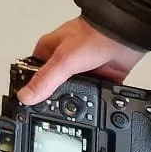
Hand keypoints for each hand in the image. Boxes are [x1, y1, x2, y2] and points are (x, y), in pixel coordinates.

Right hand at [18, 17, 145, 103]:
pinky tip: (93, 107)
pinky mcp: (99, 77)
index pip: (31, 73)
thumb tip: (25, 96)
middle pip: (53, 86)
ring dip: (76, 100)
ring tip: (75, 113)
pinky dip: (95, 101)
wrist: (125, 36)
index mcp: (48, 52)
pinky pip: (94, 94)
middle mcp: (63, 60)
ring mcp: (82, 70)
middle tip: (54, 115)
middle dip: (55, 99)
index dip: (30, 89)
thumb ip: (45, 80)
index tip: (29, 105)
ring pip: (74, 92)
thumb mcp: (63, 60)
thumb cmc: (93, 36)